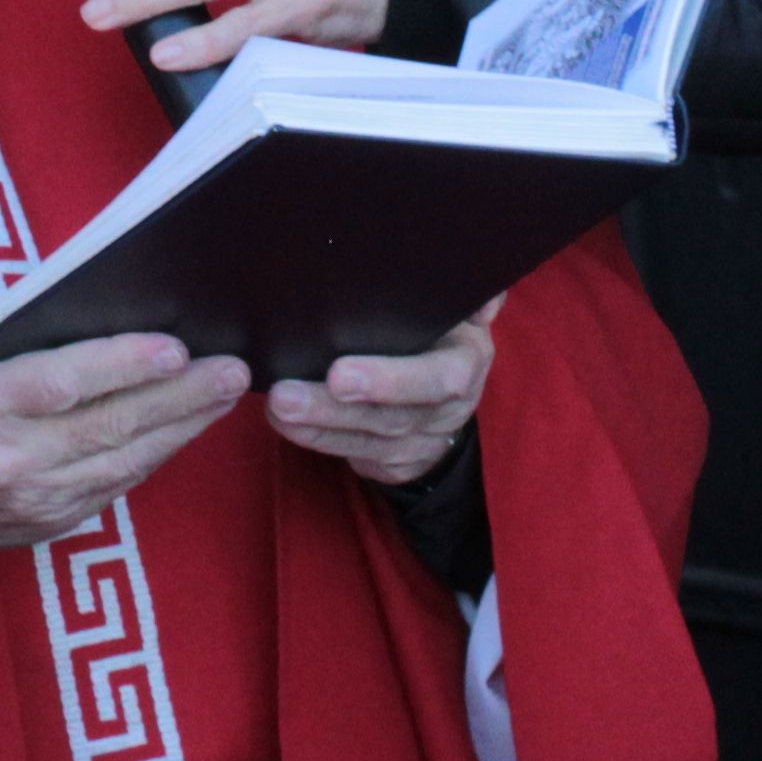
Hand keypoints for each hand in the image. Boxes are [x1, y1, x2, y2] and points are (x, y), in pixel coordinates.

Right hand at [0, 326, 251, 555]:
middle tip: (232, 370)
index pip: (60, 382)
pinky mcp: (50, 523)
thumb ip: (17, 330)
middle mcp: (6, 459)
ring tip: (223, 394)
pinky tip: (184, 428)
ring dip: (182, 427)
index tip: (175, 347)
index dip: (121, 365)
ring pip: (124, 460)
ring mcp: (31, 499)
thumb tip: (98, 298)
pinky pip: (116, 485)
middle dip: (179, 396)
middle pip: (108, 425)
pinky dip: (154, 454)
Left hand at [267, 302, 496, 489]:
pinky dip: (315, 440)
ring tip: (275, 407)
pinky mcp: (395, 463)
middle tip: (283, 395)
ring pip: (365, 442)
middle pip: (390, 417)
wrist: (449, 389)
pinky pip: (353, 456)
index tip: (339, 375)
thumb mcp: (460, 309)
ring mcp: (421, 442)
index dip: (390, 381)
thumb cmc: (440, 331)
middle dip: (333, 409)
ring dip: (315, 426)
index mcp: (466, 363)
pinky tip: (284, 424)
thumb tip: (486, 298)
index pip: (438, 380)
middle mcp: (447, 410)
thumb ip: (470, 297)